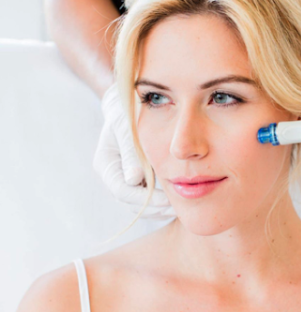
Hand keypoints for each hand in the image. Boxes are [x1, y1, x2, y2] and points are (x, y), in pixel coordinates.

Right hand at [93, 83, 175, 218]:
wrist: (131, 103)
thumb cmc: (128, 110)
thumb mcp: (127, 126)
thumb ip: (130, 151)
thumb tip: (134, 179)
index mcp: (106, 164)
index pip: (122, 191)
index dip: (145, 200)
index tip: (168, 200)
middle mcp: (115, 174)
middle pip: (133, 203)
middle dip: (156, 208)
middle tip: (179, 207)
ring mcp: (127, 177)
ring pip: (143, 203)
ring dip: (162, 206)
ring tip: (184, 204)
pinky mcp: (141, 177)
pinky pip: (152, 195)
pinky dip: (165, 197)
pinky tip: (183, 195)